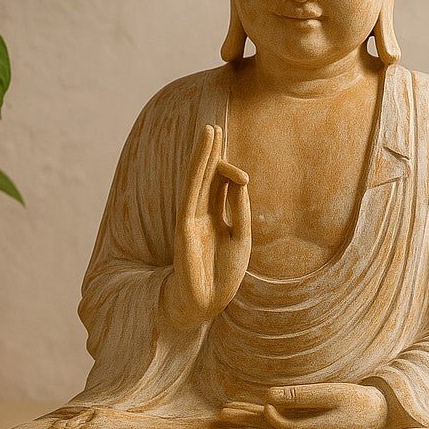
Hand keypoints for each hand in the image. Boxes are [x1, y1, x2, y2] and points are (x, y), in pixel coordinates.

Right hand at [161, 124, 251, 329]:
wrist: (206, 301)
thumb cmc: (224, 274)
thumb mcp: (241, 237)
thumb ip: (240, 209)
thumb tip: (241, 179)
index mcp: (216, 217)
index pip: (221, 185)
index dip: (229, 172)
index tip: (243, 178)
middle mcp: (202, 213)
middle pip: (208, 175)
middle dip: (212, 152)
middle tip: (214, 126)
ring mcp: (192, 216)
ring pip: (198, 178)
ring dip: (203, 154)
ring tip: (208, 129)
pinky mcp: (185, 223)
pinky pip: (191, 191)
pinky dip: (197, 171)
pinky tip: (201, 155)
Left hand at [218, 383, 388, 428]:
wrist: (381, 415)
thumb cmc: (357, 402)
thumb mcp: (331, 395)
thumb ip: (299, 397)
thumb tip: (266, 398)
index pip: (272, 425)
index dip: (259, 415)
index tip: (246, 405)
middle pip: (263, 428)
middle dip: (240, 421)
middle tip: (216, 414)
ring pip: (268, 426)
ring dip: (247, 418)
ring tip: (224, 412)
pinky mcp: (307, 426)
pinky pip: (278, 422)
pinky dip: (263, 415)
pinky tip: (252, 410)